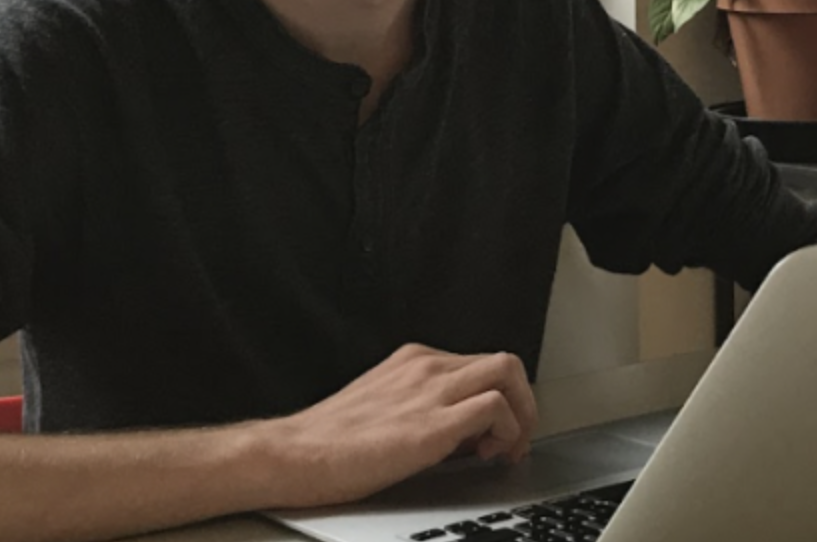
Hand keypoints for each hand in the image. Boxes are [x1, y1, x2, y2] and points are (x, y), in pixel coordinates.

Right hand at [258, 344, 539, 508]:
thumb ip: (423, 408)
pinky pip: (494, 408)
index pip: (480, 364)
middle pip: (504, 362)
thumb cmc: (329, 443)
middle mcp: (425, 367)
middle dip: (522, 402)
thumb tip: (464, 432)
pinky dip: (506, 431)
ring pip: (507, 373)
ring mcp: (429, 391)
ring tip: (507, 448)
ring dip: (521, 413)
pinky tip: (487, 455)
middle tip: (514, 439)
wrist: (294, 455)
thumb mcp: (383, 407)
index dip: (501, 398)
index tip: (495, 431)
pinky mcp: (431, 425)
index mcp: (413, 361)